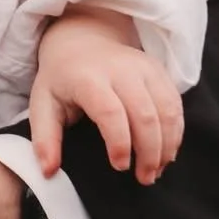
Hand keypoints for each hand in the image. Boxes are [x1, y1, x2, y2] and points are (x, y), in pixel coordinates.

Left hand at [30, 9, 183, 184]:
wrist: (80, 40)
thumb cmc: (61, 78)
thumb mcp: (42, 103)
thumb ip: (44, 138)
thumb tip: (47, 172)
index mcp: (87, 76)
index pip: (110, 112)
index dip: (119, 142)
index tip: (119, 166)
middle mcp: (119, 68)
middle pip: (144, 115)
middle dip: (149, 152)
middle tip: (144, 178)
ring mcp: (143, 67)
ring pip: (167, 111)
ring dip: (167, 146)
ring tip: (156, 170)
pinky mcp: (159, 70)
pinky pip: (176, 105)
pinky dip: (175, 133)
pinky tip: (166, 152)